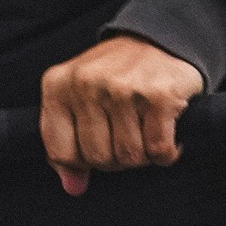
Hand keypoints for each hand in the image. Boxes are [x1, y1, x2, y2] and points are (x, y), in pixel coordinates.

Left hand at [39, 36, 206, 200]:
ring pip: (130, 157)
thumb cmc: (116, 74)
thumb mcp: (79, 99)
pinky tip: (165, 131)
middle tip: (128, 135)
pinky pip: (159, 150)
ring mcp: (123, 89)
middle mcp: (87, 83)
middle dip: (117, 157)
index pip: (61, 152)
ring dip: (144, 154)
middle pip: (98, 159)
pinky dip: (166, 152)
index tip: (98, 146)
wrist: (160, 38)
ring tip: (146, 130)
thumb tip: (73, 187)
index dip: (82, 161)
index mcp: (59, 85)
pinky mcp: (158, 96)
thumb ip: (67, 144)